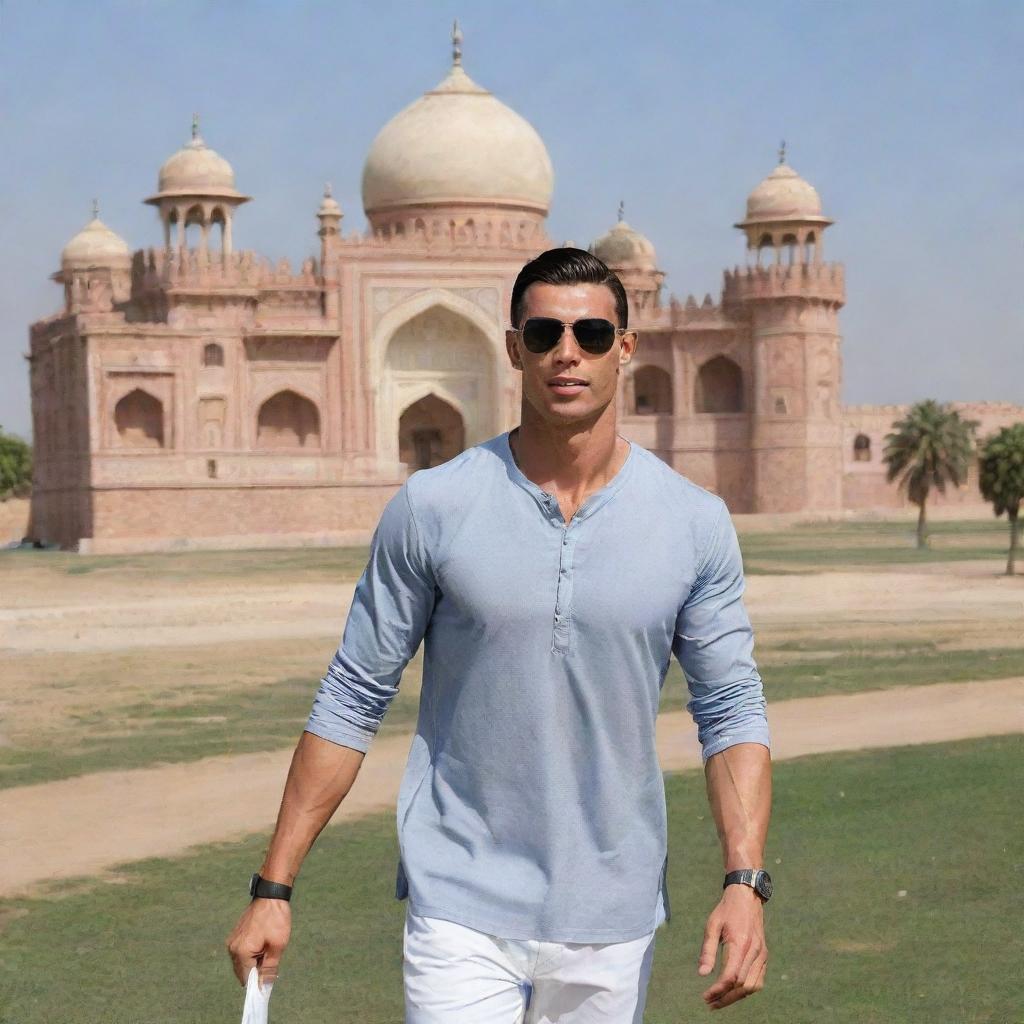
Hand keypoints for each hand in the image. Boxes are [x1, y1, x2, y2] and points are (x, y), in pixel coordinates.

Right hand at [226, 897, 291, 987]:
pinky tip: (263, 943)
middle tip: (271, 961)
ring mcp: (232, 941)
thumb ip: (270, 968)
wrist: (271, 895)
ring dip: (254, 962)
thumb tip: (264, 986)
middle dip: (256, 971)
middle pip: (242, 971)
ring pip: (242, 962)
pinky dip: (251, 953)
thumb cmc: (275, 919)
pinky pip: (241, 952)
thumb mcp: (277, 946)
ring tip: (268, 949)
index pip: (246, 978)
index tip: (267, 984)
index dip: (257, 983)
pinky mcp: (235, 935)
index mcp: (241, 952)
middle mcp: (232, 948)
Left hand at [696, 884, 766, 1009]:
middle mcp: (754, 951)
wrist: (747, 896)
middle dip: (725, 998)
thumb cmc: (726, 910)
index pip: (731, 976)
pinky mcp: (765, 956)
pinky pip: (758, 980)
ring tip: (719, 1000)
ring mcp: (762, 955)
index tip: (705, 997)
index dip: (718, 990)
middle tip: (710, 1003)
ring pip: (752, 986)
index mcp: (740, 943)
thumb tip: (702, 974)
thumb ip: (707, 950)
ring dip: (736, 997)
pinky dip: (747, 990)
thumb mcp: (712, 925)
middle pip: (742, 986)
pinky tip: (734, 991)